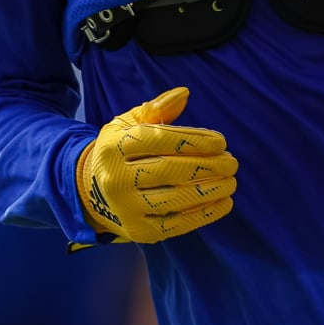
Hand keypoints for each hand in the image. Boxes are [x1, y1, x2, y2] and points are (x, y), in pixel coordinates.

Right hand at [76, 87, 237, 242]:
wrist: (91, 192)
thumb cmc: (119, 152)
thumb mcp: (126, 125)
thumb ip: (156, 109)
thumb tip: (184, 92)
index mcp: (114, 148)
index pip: (159, 141)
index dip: (194, 140)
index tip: (220, 141)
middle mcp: (117, 179)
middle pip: (170, 171)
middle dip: (207, 166)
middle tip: (232, 162)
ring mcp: (127, 209)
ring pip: (175, 199)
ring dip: (210, 190)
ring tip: (231, 182)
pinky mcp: (140, 232)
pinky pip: (177, 224)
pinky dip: (205, 214)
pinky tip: (224, 202)